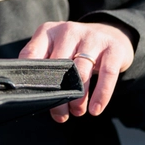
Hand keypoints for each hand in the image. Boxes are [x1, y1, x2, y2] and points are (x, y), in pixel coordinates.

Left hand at [19, 21, 133, 122]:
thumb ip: (46, 68)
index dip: (30, 79)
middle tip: (60, 114)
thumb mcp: (57, 50)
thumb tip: (38, 101)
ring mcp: (92, 38)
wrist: (111, 32)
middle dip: (58, 96)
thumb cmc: (77, 49)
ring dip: (78, 98)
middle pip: (58, 68)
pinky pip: (107, 74)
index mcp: (48, 32)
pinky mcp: (113, 48)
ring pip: (81, 73)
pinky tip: (95, 110)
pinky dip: (101, 95)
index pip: (31, 55)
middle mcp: (69, 31)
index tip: (34, 99)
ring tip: (77, 111)